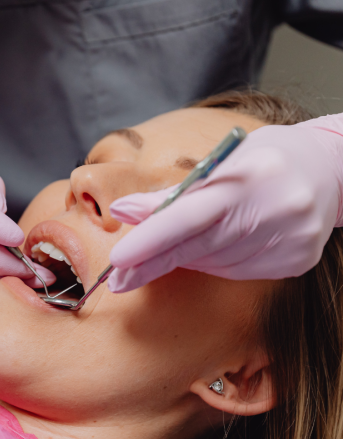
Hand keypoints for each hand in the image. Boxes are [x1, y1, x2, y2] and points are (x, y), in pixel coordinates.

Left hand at [107, 117, 342, 292]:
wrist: (331, 168)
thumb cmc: (264, 159)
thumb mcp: (220, 162)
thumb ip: (172, 192)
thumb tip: (123, 211)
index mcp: (248, 176)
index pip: (189, 215)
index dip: (152, 238)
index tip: (119, 259)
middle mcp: (275, 209)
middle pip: (198, 247)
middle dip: (152, 263)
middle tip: (117, 279)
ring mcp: (291, 239)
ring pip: (215, 264)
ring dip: (186, 258)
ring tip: (180, 244)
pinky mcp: (298, 261)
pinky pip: (239, 272)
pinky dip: (217, 263)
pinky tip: (218, 246)